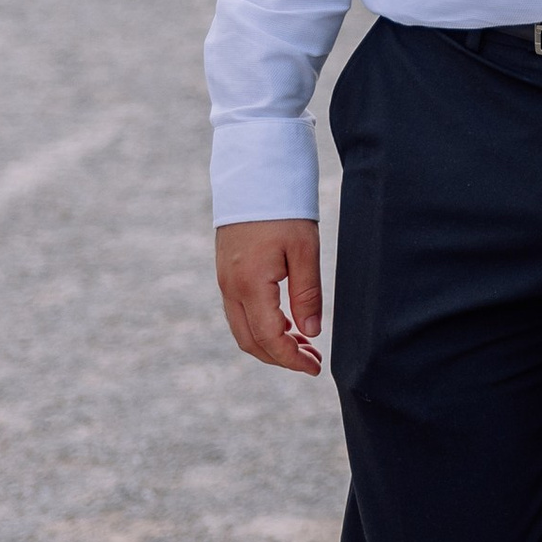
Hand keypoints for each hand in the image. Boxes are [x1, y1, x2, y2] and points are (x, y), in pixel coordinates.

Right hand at [216, 220, 322, 375]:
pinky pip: (240, 311)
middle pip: (250, 341)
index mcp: (250, 285)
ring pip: (243, 328)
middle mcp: (230, 287)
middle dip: (280, 358)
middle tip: (312, 360)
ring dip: (271, 343)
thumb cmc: (283, 208)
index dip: (292, 359)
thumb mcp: (304, 249)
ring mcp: (225, 280)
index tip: (315, 368)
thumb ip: (307, 294)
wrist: (253, 173)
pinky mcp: (227, 272)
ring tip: (304, 344)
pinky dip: (262, 325)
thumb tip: (311, 332)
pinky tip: (287, 322)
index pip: (269, 338)